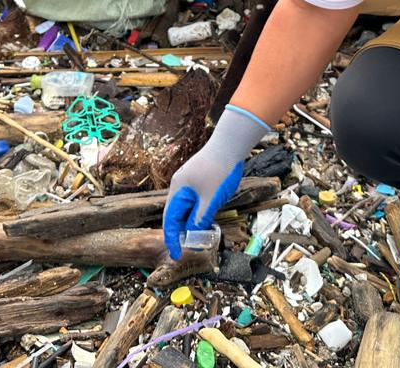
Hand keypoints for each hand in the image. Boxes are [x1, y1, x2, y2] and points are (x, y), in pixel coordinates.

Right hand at [163, 106, 270, 258]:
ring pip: (187, 208)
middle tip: (191, 248)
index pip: (169, 221)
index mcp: (178, 191)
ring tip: (201, 236)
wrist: (230, 144)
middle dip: (182, 232)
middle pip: (177, 215)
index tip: (176, 255)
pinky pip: (195, 201)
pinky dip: (199, 212)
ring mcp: (190, 182)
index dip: (171, 239)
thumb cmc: (219, 171)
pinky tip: (208, 219)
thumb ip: (200, 219)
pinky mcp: (200, 179)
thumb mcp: (210, 200)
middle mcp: (180, 186)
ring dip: (192, 223)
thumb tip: (192, 236)